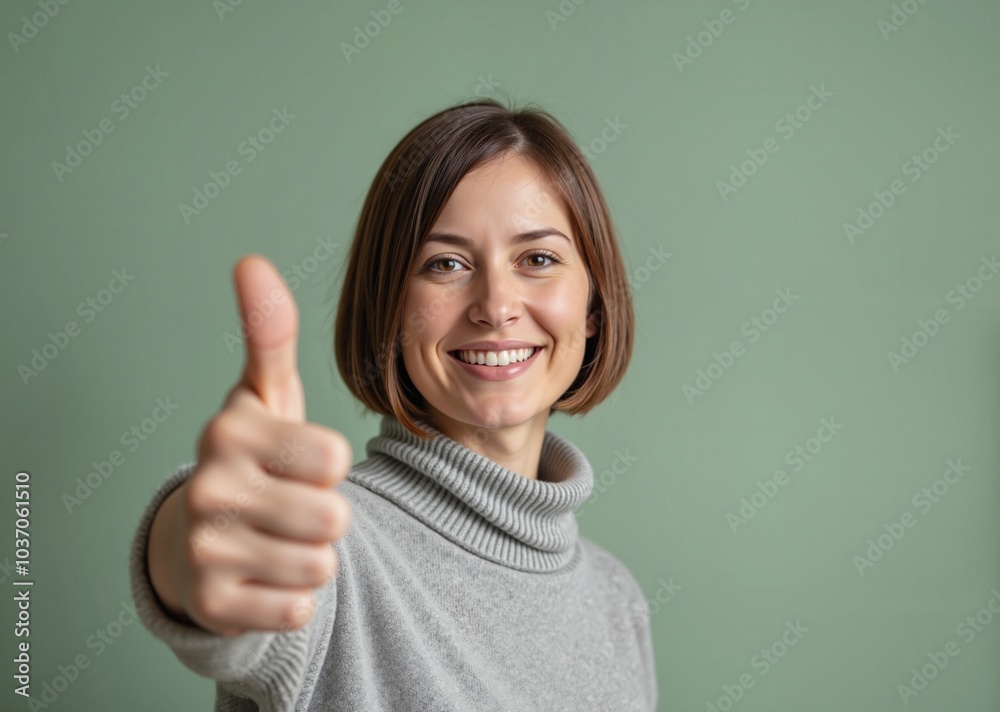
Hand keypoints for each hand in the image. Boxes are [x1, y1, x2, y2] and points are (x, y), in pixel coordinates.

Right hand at [148, 254, 351, 635]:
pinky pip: (299, 609)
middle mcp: (208, 487)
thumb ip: (270, 334)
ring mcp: (205, 549)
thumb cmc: (251, 460)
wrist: (199, 542)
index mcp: (228, 430)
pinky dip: (295, 597)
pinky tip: (264, 576)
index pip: (334, 457)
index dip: (328, 465)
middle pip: (333, 515)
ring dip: (313, 556)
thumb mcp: (265, 396)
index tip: (295, 462)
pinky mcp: (213, 605)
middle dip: (326, 515)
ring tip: (277, 539)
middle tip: (289, 507)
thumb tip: (251, 261)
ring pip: (321, 565)